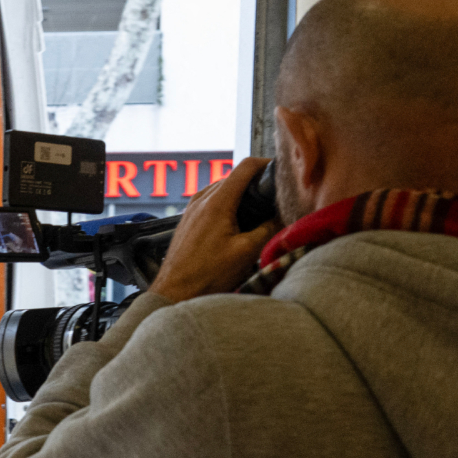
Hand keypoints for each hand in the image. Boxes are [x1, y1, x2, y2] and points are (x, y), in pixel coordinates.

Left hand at [146, 157, 280, 303]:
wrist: (174, 293)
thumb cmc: (205, 276)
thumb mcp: (247, 252)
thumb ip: (268, 229)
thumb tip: (283, 215)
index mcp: (217, 201)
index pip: (246, 166)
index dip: (267, 164)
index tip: (280, 171)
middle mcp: (201, 199)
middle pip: (235, 177)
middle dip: (256, 183)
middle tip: (275, 196)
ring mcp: (192, 208)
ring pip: (223, 189)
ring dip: (241, 195)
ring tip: (258, 211)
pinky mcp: (188, 220)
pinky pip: (211, 202)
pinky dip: (227, 206)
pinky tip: (237, 224)